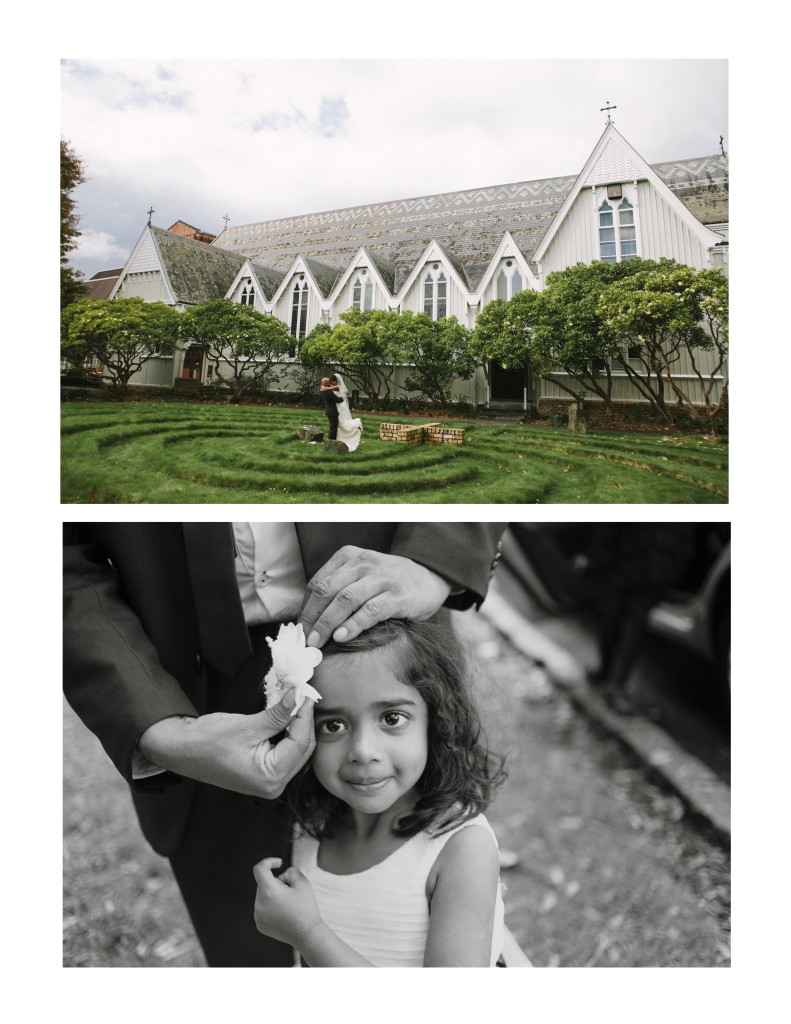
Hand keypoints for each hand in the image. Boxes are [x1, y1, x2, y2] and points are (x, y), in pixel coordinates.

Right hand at [138, 688, 315, 797]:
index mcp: (270, 778)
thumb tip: (299, 697)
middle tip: (303, 694)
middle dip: (303, 720)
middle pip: (302, 748)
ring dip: (297, 726)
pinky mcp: (264, 773)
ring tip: (296, 702)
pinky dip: (288, 733)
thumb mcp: (247, 725)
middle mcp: (273, 785)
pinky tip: (286, 716)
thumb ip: (278, 714)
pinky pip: (286, 752)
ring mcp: (269, 781)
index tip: (306, 693)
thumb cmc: (207, 741)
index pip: (300, 744)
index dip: (305, 716)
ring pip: (296, 750)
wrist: (181, 749)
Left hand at [253, 857, 321, 947]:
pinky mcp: (259, 924)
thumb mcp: (302, 882)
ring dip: (272, 895)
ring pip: (262, 896)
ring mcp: (258, 916)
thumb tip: (280, 875)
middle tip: (290, 892)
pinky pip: (262, 908)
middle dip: (276, 882)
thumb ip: (290, 871)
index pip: (259, 869)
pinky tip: (283, 914)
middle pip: (263, 883)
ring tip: (288, 905)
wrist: (306, 934)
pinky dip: (270, 907)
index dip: (269, 862)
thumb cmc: (306, 908)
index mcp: (269, 892)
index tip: (279, 864)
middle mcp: (259, 904)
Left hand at [300, 546, 451, 647]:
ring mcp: (381, 578)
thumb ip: (340, 590)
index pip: (317, 584)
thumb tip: (312, 622)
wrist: (430, 577)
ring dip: (327, 623)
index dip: (305, 609)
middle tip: (305, 640)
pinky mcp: (398, 595)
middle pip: (327, 591)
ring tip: (318, 642)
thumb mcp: (362, 575)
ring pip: (345, 599)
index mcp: (348, 557)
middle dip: (312, 618)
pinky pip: (371, 610)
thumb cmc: (390, 582)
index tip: (300, 631)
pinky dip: (354, 624)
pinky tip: (343, 637)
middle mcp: (363, 563)